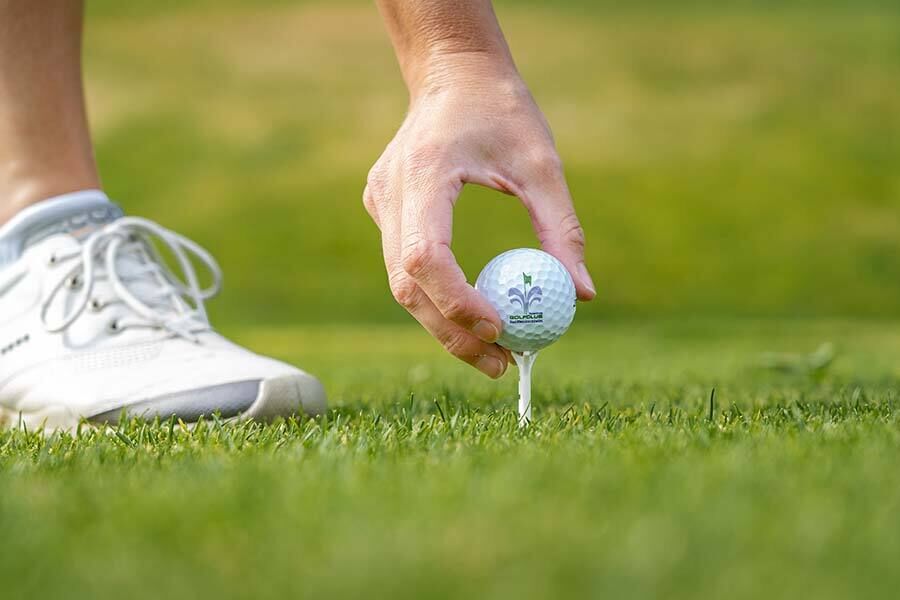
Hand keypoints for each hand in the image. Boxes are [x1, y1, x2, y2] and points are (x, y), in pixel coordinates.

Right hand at [363, 69, 594, 377]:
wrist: (451, 71)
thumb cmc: (502, 110)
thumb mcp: (543, 164)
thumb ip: (562, 229)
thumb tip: (583, 295)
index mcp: (425, 171)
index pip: (426, 256)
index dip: (457, 302)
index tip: (501, 328)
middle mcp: (390, 191)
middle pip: (407, 284)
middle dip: (451, 332)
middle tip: (500, 363)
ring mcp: (379, 202)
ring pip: (401, 283)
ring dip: (443, 322)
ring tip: (492, 350)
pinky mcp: (382, 208)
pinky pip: (404, 265)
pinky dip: (436, 295)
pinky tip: (472, 309)